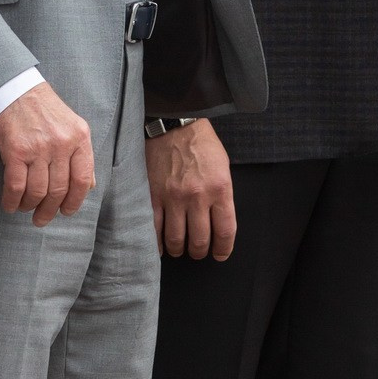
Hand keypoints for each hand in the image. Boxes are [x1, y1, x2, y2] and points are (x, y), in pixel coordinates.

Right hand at [0, 82, 95, 225]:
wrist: (14, 89)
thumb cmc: (43, 109)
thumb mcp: (71, 126)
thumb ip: (82, 155)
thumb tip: (88, 186)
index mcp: (79, 137)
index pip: (82, 180)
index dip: (74, 202)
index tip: (66, 212)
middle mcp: (61, 143)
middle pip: (59, 189)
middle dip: (50, 210)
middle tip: (42, 219)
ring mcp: (38, 147)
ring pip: (38, 191)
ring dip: (30, 206)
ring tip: (25, 209)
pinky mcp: (15, 150)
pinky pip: (16, 186)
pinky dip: (12, 201)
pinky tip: (10, 205)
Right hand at [149, 119, 235, 259]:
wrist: (174, 124)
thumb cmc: (201, 144)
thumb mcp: (223, 167)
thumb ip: (222, 195)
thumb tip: (218, 223)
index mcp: (219, 189)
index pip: (225, 231)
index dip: (223, 249)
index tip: (220, 254)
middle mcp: (197, 196)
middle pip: (200, 240)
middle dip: (199, 252)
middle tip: (197, 251)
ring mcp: (173, 197)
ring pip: (176, 239)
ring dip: (179, 249)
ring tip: (179, 248)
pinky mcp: (152, 195)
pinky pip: (154, 228)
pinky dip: (158, 242)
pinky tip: (161, 245)